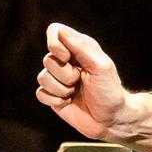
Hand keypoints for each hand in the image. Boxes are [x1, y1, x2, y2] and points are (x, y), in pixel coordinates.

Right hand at [36, 23, 133, 141]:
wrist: (110, 119)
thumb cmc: (110, 91)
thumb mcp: (100, 66)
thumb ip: (81, 47)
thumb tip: (59, 31)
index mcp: (79, 47)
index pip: (55, 31)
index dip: (55, 44)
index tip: (67, 57)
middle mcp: (66, 60)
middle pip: (48, 59)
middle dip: (65, 74)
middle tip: (81, 80)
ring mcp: (58, 78)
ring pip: (42, 77)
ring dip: (61, 89)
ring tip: (75, 92)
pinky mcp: (52, 95)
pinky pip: (40, 93)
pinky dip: (55, 100)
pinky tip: (68, 102)